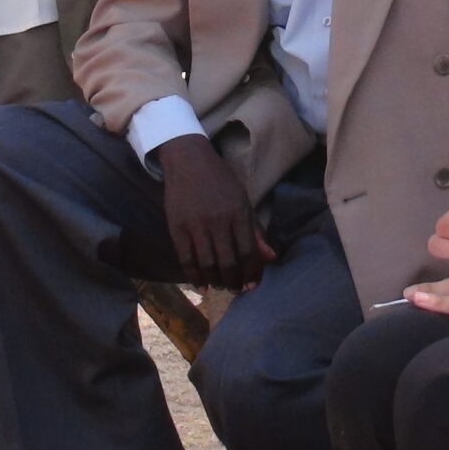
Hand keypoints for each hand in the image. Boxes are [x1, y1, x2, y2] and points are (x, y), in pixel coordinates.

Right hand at [156, 135, 274, 290]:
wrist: (189, 160)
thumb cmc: (220, 180)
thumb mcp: (243, 200)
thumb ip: (255, 231)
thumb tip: (271, 257)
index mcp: (239, 213)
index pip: (248, 252)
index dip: (252, 273)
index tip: (252, 286)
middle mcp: (219, 221)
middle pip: (229, 262)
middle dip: (234, 282)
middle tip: (236, 289)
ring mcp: (196, 225)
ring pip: (208, 264)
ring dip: (216, 281)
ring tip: (220, 286)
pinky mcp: (177, 228)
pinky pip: (187, 259)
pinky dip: (194, 277)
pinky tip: (202, 285)